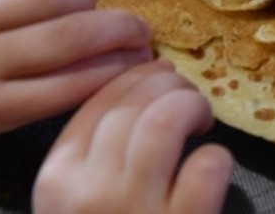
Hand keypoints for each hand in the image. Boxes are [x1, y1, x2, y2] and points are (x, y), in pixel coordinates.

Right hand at [32, 61, 233, 213]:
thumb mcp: (80, 204)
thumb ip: (96, 156)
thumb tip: (147, 86)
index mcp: (56, 181)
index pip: (97, 102)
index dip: (135, 78)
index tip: (159, 74)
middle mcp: (88, 193)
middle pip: (134, 104)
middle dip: (169, 87)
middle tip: (187, 97)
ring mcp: (133, 212)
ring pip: (165, 121)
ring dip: (192, 107)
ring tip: (202, 121)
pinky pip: (206, 167)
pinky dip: (218, 157)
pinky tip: (215, 165)